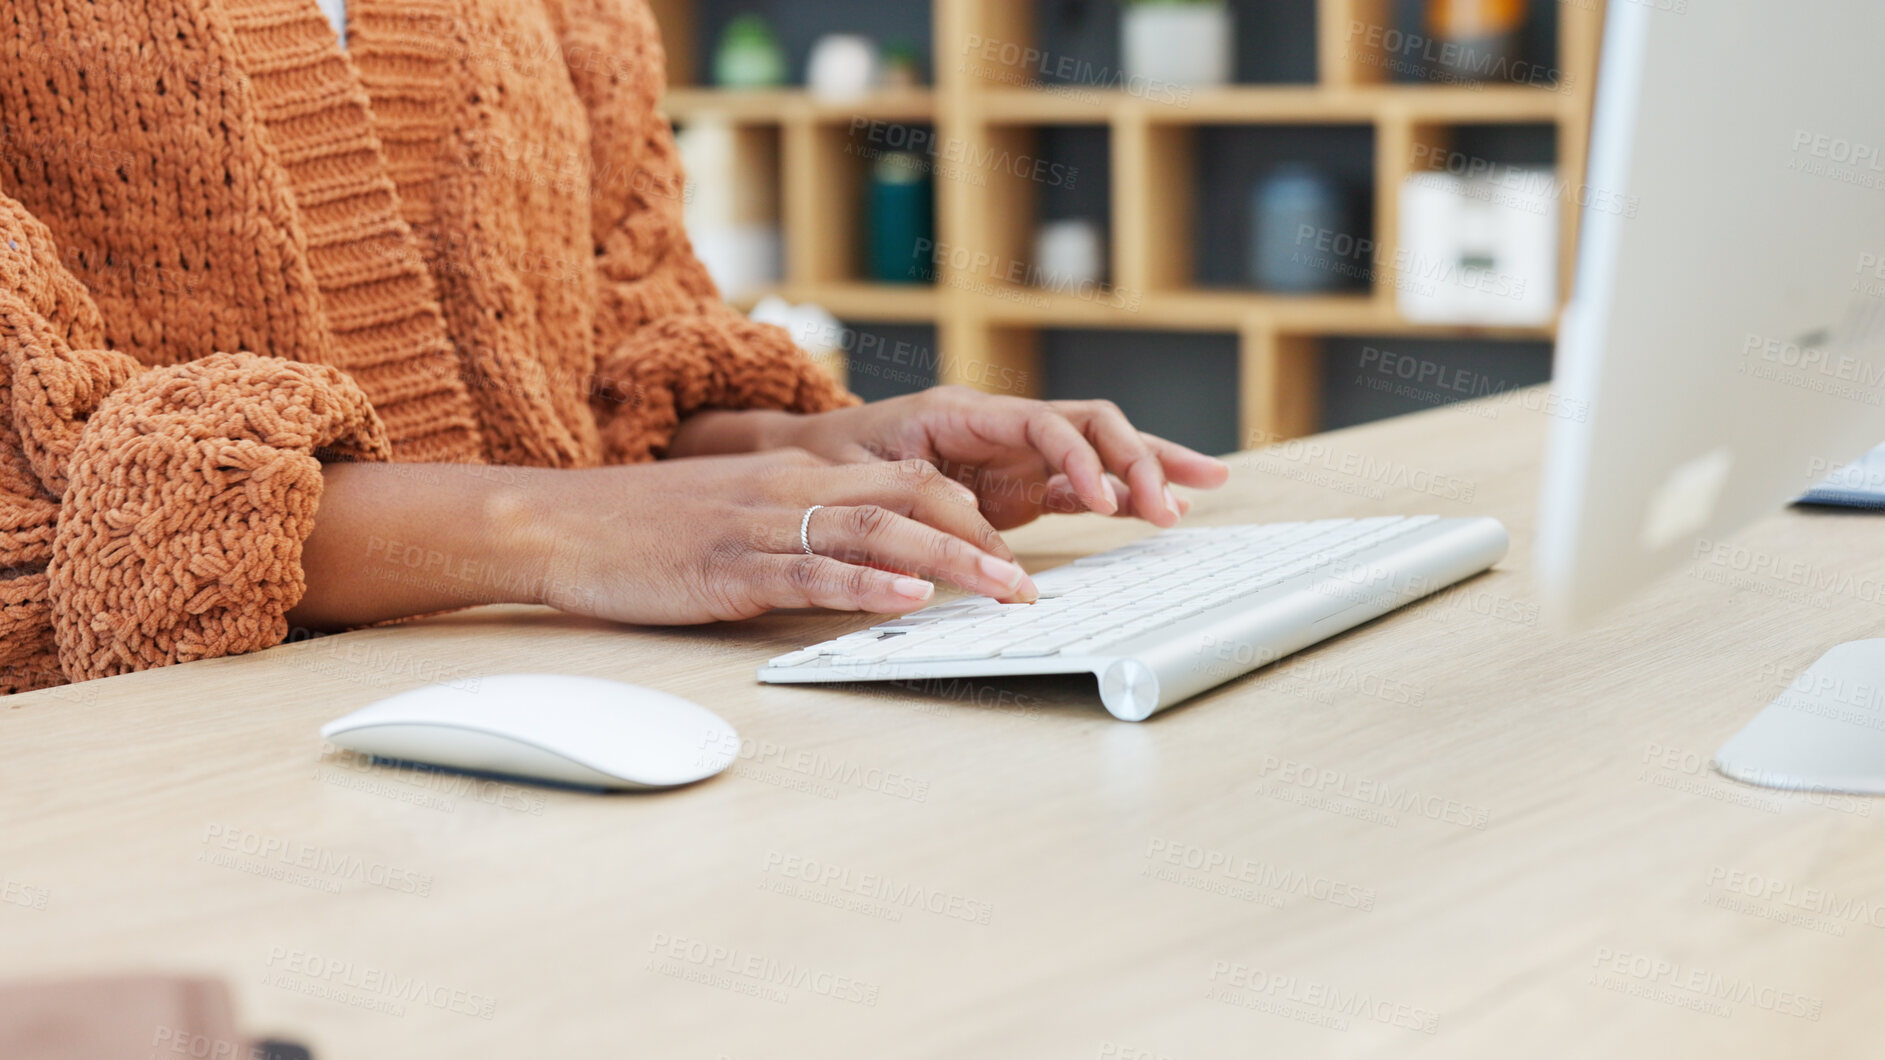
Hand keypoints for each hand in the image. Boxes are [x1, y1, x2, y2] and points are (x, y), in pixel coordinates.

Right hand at [532, 448, 1038, 623]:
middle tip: (1029, 584)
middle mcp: (789, 490)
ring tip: (1003, 591)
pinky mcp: (726, 568)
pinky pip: (809, 572)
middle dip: (982, 538)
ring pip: (877, 530)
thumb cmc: (643, 529)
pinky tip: (910, 599)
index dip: (971, 515)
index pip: (908, 480)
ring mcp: (759, 527)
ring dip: (951, 562)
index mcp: (797, 476)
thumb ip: (803, 535)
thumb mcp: (738, 517)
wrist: (557, 523)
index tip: (1013, 554)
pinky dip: (867, 585)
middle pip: (912, 496)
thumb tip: (874, 572)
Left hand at [772, 386, 1230, 530]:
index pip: (1046, 423)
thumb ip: (919, 502)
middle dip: (1140, 458)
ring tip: (1201, 491)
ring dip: (1149, 469)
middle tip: (1175, 504)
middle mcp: (1000, 426)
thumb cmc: (828, 462)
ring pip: (1099, 450)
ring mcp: (1014, 457)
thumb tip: (974, 541)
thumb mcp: (862, 480)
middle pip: (1090, 426)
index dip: (1082, 458)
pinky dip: (1122, 497)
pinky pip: (1082, 487)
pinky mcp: (1018, 488)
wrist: (809, 462)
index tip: (1104, 501)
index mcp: (964, 413)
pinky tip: (1159, 510)